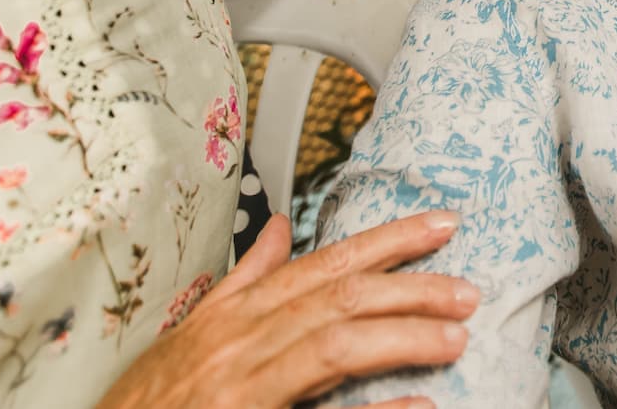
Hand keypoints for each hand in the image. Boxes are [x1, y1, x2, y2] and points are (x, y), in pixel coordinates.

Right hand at [96, 212, 474, 408]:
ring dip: (401, 337)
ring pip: (333, 345)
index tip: (442, 225)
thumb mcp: (191, 332)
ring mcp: (240, 389)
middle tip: (469, 291)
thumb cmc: (146, 404)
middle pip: (338, 298)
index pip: (323, 264)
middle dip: (411, 288)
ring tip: (455, 339)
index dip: (387, 241)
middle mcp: (237, 345)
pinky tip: (419, 408)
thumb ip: (244, 281)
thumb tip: (277, 226)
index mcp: (232, 317)